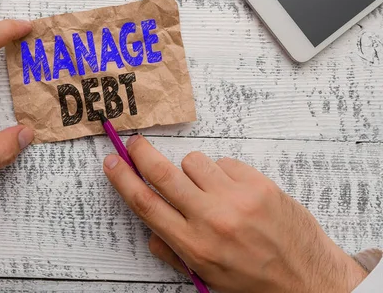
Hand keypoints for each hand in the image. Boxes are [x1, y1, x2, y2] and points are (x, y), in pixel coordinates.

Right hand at [103, 135, 366, 292]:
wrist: (309, 280)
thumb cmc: (255, 282)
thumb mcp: (207, 278)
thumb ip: (173, 252)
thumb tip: (151, 227)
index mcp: (194, 245)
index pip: (146, 204)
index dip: (123, 179)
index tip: (112, 162)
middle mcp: (212, 219)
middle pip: (163, 174)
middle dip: (142, 153)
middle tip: (135, 143)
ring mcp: (237, 198)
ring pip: (194, 161)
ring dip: (191, 170)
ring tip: (206, 188)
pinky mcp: (259, 184)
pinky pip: (225, 162)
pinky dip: (222, 173)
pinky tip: (233, 192)